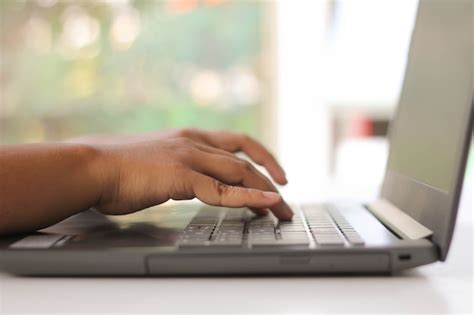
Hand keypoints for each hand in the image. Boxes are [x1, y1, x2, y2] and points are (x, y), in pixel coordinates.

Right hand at [68, 128, 286, 184]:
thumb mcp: (156, 162)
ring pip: (241, 172)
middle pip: (245, 158)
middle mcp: (194, 142)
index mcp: (189, 137)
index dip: (260, 156)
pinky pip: (223, 190)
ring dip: (266, 192)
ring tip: (282, 210)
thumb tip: (186, 181)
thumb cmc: (117, 168)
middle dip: (270, 177)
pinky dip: (248, 198)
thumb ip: (177, 167)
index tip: (273, 172)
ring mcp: (189, 157)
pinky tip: (266, 203)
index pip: (235, 142)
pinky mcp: (182, 176)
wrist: (91, 166)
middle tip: (285, 198)